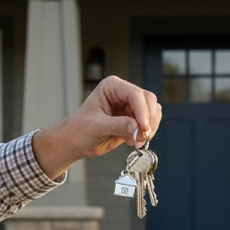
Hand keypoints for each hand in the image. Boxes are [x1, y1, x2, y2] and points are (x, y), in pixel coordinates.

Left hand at [32, 76, 161, 178]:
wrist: (76, 142)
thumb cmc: (80, 129)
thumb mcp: (97, 127)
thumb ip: (118, 126)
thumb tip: (138, 128)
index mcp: (112, 87)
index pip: (134, 94)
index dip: (142, 111)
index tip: (143, 127)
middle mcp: (123, 93)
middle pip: (148, 101)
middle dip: (148, 120)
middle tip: (142, 136)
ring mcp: (130, 106)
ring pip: (153, 111)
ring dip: (149, 128)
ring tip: (136, 141)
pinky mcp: (134, 119)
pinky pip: (150, 123)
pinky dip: (146, 133)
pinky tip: (133, 141)